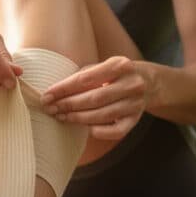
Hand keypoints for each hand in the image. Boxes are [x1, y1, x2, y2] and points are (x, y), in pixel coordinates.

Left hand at [40, 56, 155, 139]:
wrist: (148, 82)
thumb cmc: (114, 75)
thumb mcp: (102, 67)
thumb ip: (82, 77)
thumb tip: (53, 93)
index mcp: (120, 65)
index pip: (86, 78)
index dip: (64, 88)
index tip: (47, 95)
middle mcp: (132, 84)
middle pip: (95, 98)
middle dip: (69, 104)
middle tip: (51, 109)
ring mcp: (136, 103)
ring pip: (103, 115)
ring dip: (79, 118)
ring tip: (62, 117)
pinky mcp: (136, 120)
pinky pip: (116, 131)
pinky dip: (99, 131)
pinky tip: (85, 129)